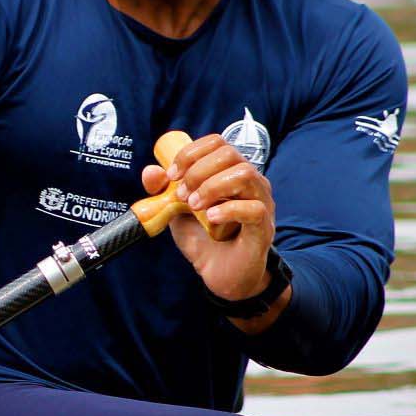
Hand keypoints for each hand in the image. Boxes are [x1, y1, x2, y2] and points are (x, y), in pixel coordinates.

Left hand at [140, 133, 276, 303]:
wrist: (219, 272)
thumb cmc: (203, 237)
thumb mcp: (176, 210)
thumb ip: (162, 190)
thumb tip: (151, 171)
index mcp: (229, 171)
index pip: (217, 142)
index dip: (191, 153)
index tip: (171, 175)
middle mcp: (250, 181)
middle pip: (230, 154)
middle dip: (198, 171)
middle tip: (182, 195)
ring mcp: (261, 202)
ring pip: (245, 174)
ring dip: (212, 187)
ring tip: (194, 206)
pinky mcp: (264, 226)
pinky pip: (254, 208)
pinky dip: (228, 209)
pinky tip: (211, 218)